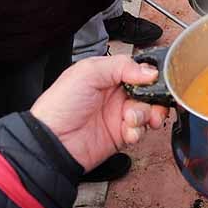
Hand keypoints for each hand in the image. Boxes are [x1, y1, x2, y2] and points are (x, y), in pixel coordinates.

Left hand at [31, 55, 169, 171]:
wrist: (52, 142)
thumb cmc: (59, 105)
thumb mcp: (88, 72)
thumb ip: (121, 65)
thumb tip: (149, 71)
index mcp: (108, 75)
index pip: (139, 69)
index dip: (150, 74)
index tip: (154, 79)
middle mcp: (115, 93)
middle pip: (149, 91)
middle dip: (155, 96)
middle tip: (153, 101)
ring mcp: (119, 114)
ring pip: (149, 110)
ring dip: (147, 114)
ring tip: (133, 118)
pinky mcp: (121, 134)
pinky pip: (141, 130)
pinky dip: (138, 131)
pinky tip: (128, 131)